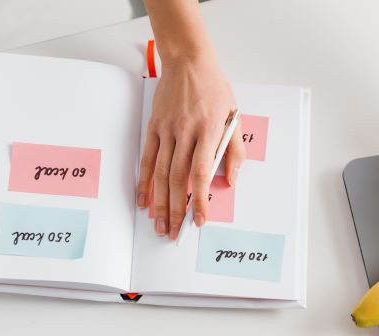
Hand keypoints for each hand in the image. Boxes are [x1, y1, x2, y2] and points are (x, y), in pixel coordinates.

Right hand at [137, 51, 245, 238]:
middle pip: (179, 178)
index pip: (202, 173)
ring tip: (159, 224)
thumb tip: (231, 180)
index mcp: (209, 131)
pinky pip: (147, 159)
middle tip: (174, 232)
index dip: (199, 199)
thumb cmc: (214, 89)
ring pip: (161, 172)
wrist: (188, 61)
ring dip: (159, 202)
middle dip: (176, 209)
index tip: (199, 219)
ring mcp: (167, 130)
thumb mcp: (235, 117)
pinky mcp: (154, 127)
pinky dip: (144, 181)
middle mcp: (186, 131)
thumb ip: (235, 151)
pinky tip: (143, 199)